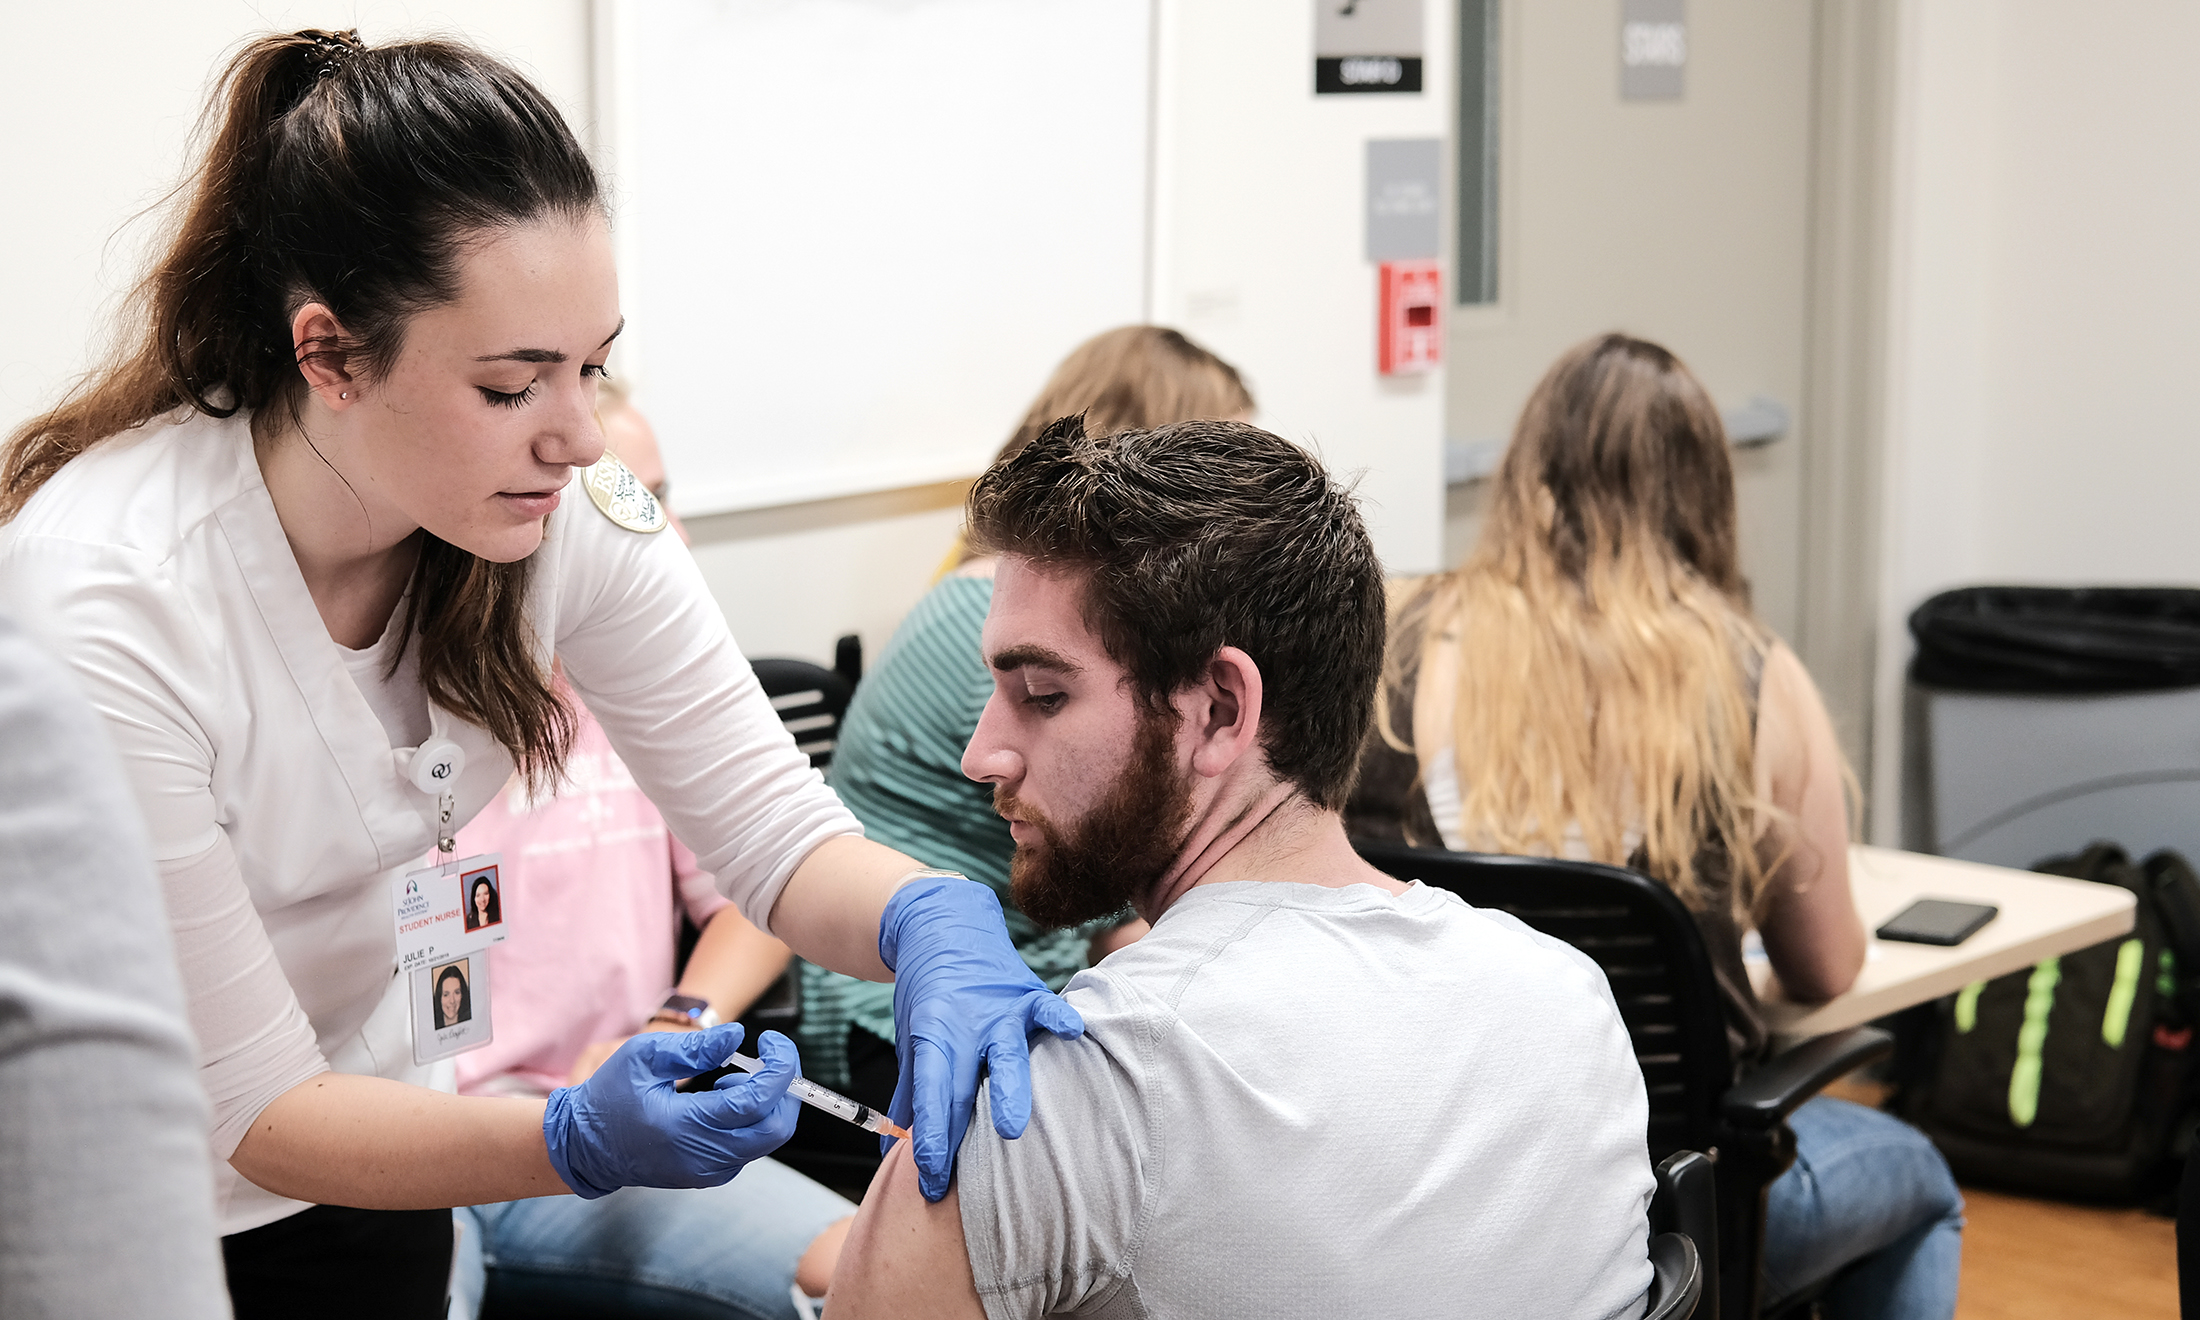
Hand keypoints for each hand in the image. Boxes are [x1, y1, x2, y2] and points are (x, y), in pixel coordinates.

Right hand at [542, 1023, 799, 1198]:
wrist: (584, 1148)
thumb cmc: (608, 1098)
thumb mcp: (642, 1057)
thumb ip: (693, 1048)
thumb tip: (737, 1036)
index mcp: (686, 1127)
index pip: (758, 1102)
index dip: (779, 1066)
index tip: (771, 1039)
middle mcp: (704, 1157)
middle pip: (776, 1127)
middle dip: (786, 1087)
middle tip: (769, 1058)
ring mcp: (709, 1172)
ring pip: (766, 1138)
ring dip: (765, 1102)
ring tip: (726, 1080)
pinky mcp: (709, 1174)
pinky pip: (749, 1146)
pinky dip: (750, 1118)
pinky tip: (719, 1100)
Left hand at [881, 875, 1083, 1201]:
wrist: (944, 925)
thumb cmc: (929, 993)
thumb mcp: (911, 1037)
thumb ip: (910, 1092)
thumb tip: (893, 1151)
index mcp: (931, 1035)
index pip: (928, 1096)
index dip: (928, 1140)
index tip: (928, 1181)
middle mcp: (964, 1024)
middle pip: (961, 1084)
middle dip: (958, 1131)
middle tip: (956, 1175)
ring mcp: (1000, 1009)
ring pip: (1005, 1054)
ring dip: (1007, 1092)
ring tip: (1010, 1129)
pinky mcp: (1028, 994)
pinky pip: (1045, 1010)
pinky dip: (1059, 1021)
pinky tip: (1073, 1035)